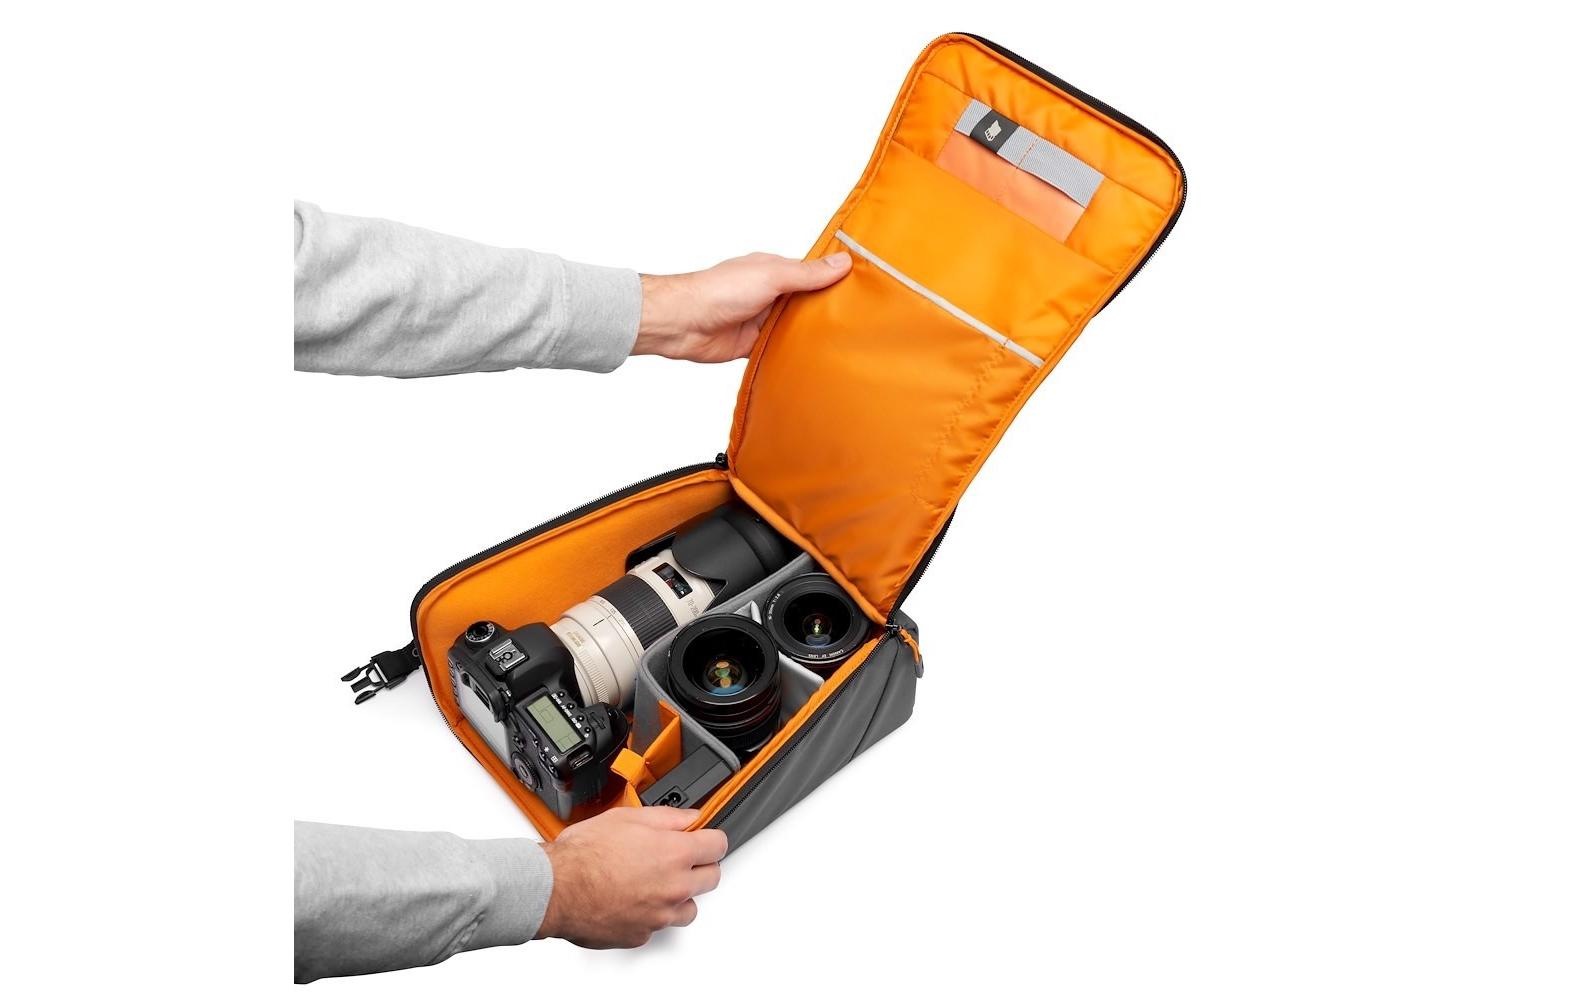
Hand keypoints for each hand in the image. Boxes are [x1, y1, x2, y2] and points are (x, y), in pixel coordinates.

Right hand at [537, 806, 727, 948]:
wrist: (554, 889)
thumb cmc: (583, 855)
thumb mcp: (627, 817)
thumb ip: (668, 817)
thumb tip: (690, 817)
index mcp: (674, 854)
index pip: (718, 846)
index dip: (710, 838)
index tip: (704, 839)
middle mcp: (673, 887)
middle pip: (712, 878)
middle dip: (699, 866)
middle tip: (679, 858)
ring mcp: (659, 915)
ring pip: (689, 908)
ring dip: (679, 895)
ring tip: (655, 883)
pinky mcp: (642, 934)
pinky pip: (659, 925)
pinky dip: (651, 913)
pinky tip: (632, 899)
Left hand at [634, 251, 852, 362]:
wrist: (683, 323)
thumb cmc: (719, 291)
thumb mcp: (771, 276)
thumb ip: (806, 273)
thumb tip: (843, 262)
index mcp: (775, 270)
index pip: (814, 273)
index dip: (837, 279)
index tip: (867, 286)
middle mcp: (771, 293)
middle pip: (808, 302)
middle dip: (830, 309)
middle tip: (865, 319)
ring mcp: (763, 319)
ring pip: (797, 327)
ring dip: (812, 333)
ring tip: (849, 341)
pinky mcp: (755, 344)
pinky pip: (782, 349)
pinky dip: (795, 353)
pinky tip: (816, 358)